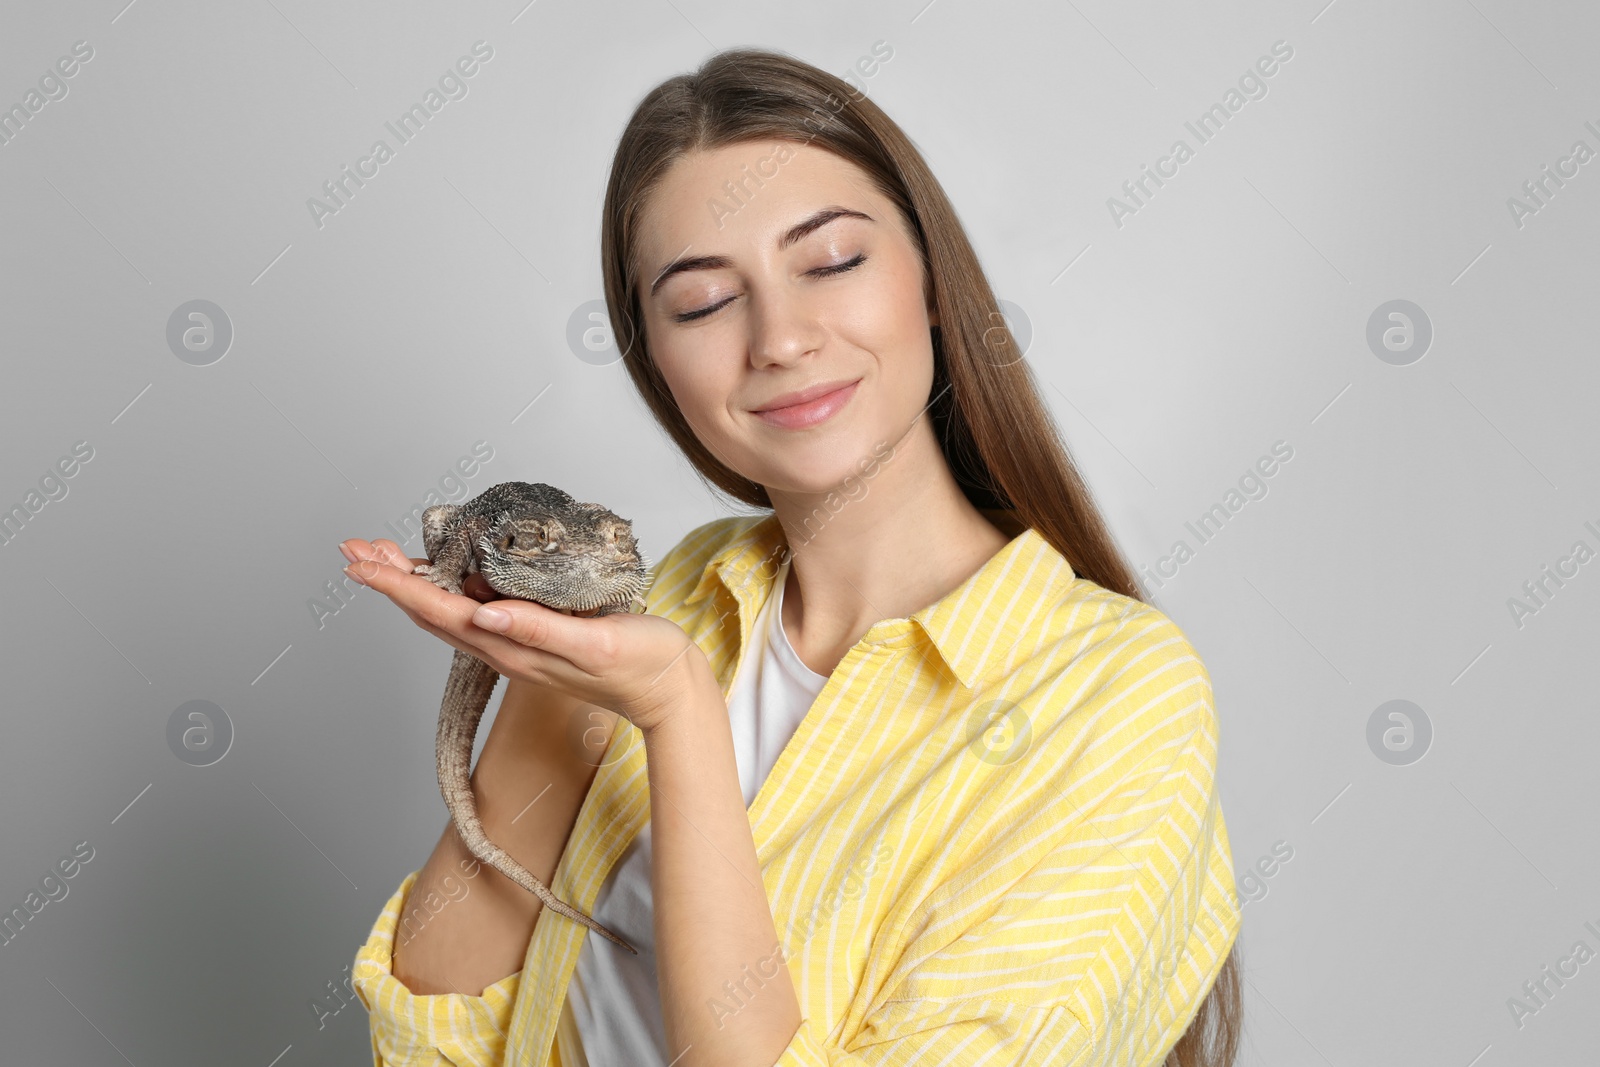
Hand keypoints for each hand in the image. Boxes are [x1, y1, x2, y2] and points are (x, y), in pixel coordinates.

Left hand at [337, 538, 707, 732]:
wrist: (670, 692)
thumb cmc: (642, 664)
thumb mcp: (596, 642)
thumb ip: (540, 629)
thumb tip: (484, 613)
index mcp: (512, 647)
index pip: (439, 611)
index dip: (395, 585)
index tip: (361, 562)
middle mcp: (505, 647)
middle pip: (430, 612)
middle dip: (389, 580)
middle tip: (356, 549)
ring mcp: (517, 645)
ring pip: (448, 612)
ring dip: (412, 584)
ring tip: (384, 557)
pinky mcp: (534, 637)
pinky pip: (477, 611)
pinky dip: (450, 588)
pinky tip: (451, 572)